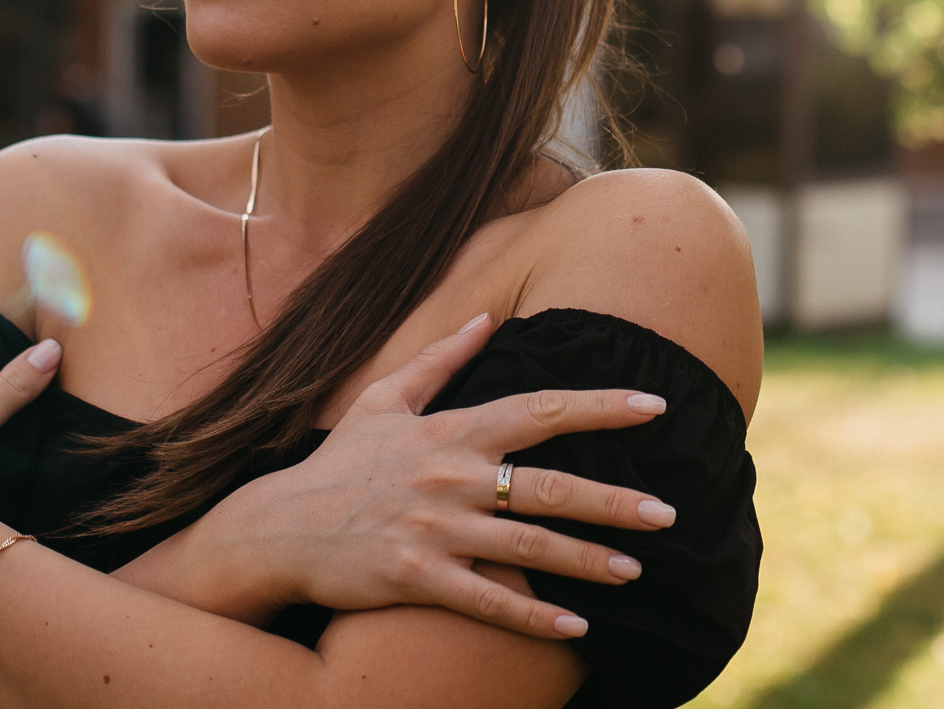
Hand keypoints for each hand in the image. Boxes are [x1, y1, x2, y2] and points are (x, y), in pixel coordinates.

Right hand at [185, 314, 676, 638]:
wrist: (274, 527)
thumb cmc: (338, 463)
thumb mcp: (382, 399)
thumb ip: (439, 358)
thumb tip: (487, 316)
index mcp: (451, 430)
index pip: (539, 409)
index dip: (600, 404)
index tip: (656, 405)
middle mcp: (451, 476)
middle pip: (549, 484)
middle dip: (614, 499)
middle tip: (669, 512)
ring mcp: (434, 528)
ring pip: (527, 544)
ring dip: (588, 560)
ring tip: (638, 570)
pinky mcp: (415, 577)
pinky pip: (487, 599)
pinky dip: (533, 615)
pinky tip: (576, 628)